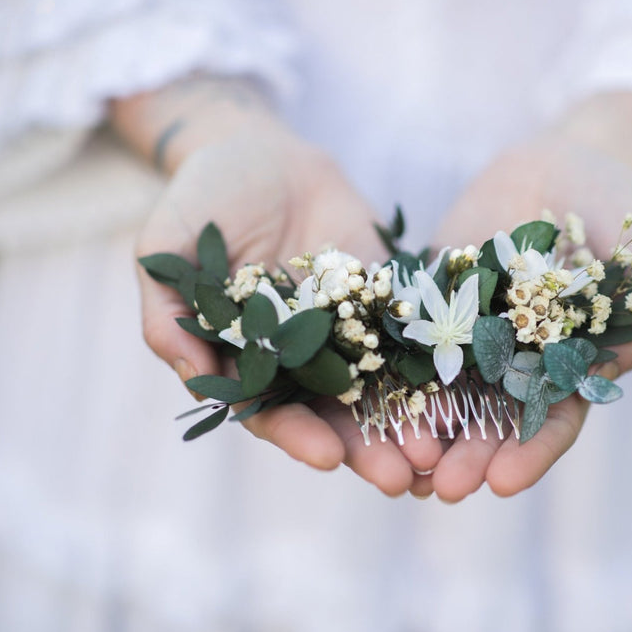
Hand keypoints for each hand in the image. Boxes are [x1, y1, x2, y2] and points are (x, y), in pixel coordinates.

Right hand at [118, 78, 442, 494]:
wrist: (264, 152)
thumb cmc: (205, 198)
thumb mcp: (169, 245)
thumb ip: (168, 311)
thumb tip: (192, 379)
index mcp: (245, 359)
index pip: (269, 411)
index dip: (297, 437)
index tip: (330, 458)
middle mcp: (299, 358)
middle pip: (333, 416)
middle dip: (365, 450)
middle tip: (401, 479)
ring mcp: (347, 333)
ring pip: (380, 391)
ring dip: (406, 426)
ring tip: (439, 453)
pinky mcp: (384, 304)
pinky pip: (413, 341)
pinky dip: (435, 371)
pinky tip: (462, 394)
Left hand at [419, 92, 631, 501]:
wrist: (557, 163)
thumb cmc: (610, 203)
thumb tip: (618, 357)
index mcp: (571, 361)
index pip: (555, 417)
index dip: (532, 452)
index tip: (505, 483)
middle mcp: (518, 360)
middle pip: (493, 421)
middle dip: (471, 457)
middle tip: (445, 489)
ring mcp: (471, 336)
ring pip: (443, 396)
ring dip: (424, 435)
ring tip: (401, 470)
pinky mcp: (430, 306)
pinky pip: (404, 346)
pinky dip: (387, 381)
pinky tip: (365, 412)